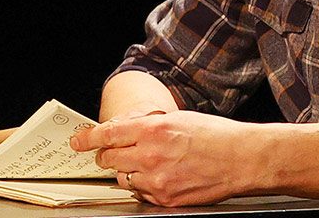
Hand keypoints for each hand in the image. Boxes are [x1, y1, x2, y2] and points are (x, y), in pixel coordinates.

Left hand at [70, 110, 263, 205]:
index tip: (77, 141)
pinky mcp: (165, 200)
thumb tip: (123, 130)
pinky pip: (141, 194)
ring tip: (150, 163)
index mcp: (152, 130)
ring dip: (129, 170)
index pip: (107, 134)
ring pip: (124, 178)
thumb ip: (146, 125)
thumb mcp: (176, 119)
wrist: (242, 159)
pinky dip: (145, 186)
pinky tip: (163, 176)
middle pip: (109, 159)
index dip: (87, 138)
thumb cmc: (214, 135)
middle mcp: (150, 156)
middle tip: (115, 152)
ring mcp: (157, 181)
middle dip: (108, 155)